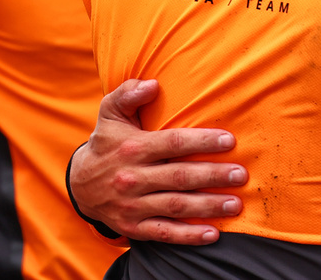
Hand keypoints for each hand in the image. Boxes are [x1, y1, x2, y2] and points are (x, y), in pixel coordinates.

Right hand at [69, 78, 247, 243]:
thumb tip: (151, 84)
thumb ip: (127, 94)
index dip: (201, 141)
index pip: (172, 143)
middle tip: (241, 174)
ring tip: (236, 204)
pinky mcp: (133, 227)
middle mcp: (132, 178)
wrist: (80, 184)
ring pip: (176, 206)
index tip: (229, 140)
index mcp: (133, 148)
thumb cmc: (107, 142)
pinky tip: (212, 234)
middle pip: (179, 178)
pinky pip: (163, 233)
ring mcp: (132, 206)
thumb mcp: (110, 113)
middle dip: (213, 176)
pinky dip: (188, 236)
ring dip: (208, 207)